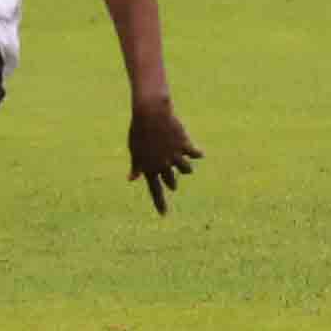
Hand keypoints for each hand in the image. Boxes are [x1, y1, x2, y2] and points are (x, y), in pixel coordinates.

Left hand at [125, 99, 201, 215]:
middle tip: (172, 187)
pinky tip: (199, 154)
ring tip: (186, 168)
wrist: (150, 115)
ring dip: (185, 168)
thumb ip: (136, 166)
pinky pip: (195, 154)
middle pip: (171, 181)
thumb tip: (132, 179)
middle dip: (171, 183)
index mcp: (148, 166)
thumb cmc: (139, 131)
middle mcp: (163, 164)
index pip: (154, 189)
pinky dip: (197, 154)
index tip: (164, 215)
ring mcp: (175, 155)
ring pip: (186, 170)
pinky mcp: (185, 145)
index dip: (159, 203)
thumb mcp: (135, 150)